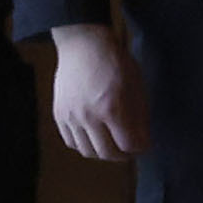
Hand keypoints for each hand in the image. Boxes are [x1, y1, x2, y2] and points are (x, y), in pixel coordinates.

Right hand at [48, 23, 140, 164]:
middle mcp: (90, 117)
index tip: (144, 144)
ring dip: (102, 153)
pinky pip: (71, 142)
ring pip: (87, 151)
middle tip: (129, 149)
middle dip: (123, 155)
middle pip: (107, 153)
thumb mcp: (137, 88)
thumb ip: (140, 117)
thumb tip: (143, 142)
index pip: (129, 145)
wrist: (84, 46)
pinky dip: (84, 145)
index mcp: (113, 109)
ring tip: (112, 145)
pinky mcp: (59, 114)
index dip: (140, 148)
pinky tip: (94, 138)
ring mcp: (72, 117)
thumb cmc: (116, 64)